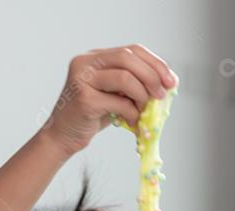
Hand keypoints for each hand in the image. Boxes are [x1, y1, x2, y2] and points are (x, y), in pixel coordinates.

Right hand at [40, 44, 177, 157]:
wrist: (63, 136)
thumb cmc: (92, 116)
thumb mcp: (115, 95)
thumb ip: (135, 85)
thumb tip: (168, 82)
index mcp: (94, 57)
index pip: (131, 49)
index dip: (155, 63)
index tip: (171, 80)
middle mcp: (85, 62)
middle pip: (128, 58)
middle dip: (152, 76)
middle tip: (162, 94)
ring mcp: (82, 79)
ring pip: (124, 77)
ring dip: (142, 95)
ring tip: (145, 110)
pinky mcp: (83, 99)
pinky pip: (118, 102)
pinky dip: (132, 113)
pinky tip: (133, 122)